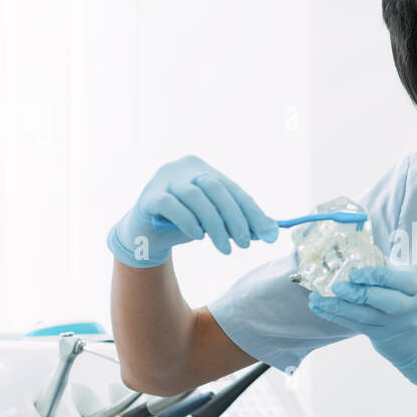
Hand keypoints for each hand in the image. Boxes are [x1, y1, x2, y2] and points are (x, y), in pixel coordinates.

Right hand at [108, 155, 278, 266]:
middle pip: (215, 188)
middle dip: (234, 218)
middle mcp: (182, 168)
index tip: (267, 233)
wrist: (145, 235)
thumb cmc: (184, 225)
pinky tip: (198, 236)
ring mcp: (163, 180)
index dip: (251, 211)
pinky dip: (189, 221)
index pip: (232, 188)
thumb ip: (238, 222)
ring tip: (224, 248)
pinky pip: (172, 205)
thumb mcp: (213, 222)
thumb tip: (271, 232)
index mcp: (202, 169)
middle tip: (245, 244)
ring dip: (214, 225)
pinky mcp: (148, 196)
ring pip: (195, 196)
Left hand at [306, 265, 416, 385]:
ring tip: (317, 298)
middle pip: (385, 302)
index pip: (396, 279)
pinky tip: (319, 307)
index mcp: (414, 284)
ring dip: (338, 307)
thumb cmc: (402, 292)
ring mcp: (393, 323)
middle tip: (336, 287)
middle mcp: (408, 306)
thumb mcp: (402, 275)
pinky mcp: (378, 334)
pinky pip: (354, 325)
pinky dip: (335, 316)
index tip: (353, 273)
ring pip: (365, 316)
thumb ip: (382, 264)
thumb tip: (348, 249)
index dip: (374, 276)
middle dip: (358, 294)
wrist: (414, 331)